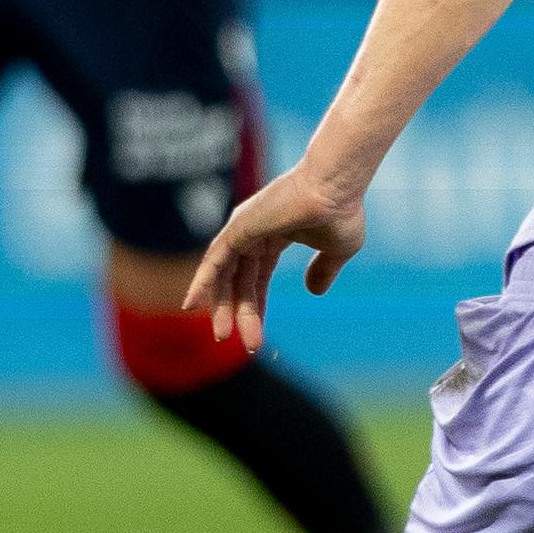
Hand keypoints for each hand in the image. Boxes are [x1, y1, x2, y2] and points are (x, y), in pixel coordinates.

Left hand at [182, 165, 369, 352]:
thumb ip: (323, 270)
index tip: (255, 336)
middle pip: (238, 281)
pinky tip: (193, 303)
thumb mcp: (335, 250)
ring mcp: (243, 228)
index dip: (255, 306)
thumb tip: (314, 292)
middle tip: (240, 345)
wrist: (336, 188)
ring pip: (224, 274)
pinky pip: (214, 259)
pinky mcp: (237, 227)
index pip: (256, 278)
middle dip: (239, 313)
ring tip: (222, 336)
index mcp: (275, 236)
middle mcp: (253, 232)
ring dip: (221, 305)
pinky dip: (202, 280)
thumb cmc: (340, 212)